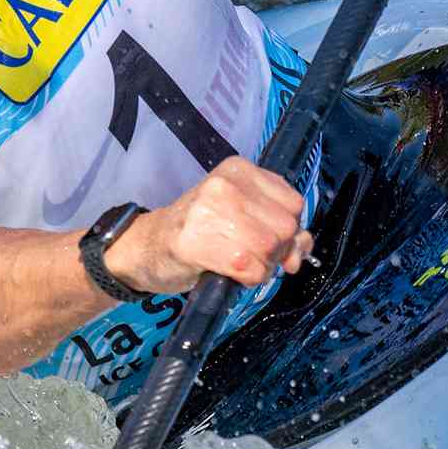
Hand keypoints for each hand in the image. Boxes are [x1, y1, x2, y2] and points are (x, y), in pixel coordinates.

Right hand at [106, 157, 310, 294]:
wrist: (147, 247)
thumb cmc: (199, 231)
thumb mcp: (242, 217)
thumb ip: (279, 229)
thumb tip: (301, 251)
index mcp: (239, 169)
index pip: (293, 203)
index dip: (288, 230)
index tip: (267, 239)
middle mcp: (226, 184)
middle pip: (285, 227)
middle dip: (276, 251)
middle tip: (250, 254)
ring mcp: (209, 210)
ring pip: (270, 248)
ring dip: (261, 267)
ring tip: (238, 263)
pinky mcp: (196, 242)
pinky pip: (249, 267)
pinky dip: (248, 278)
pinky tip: (230, 272)